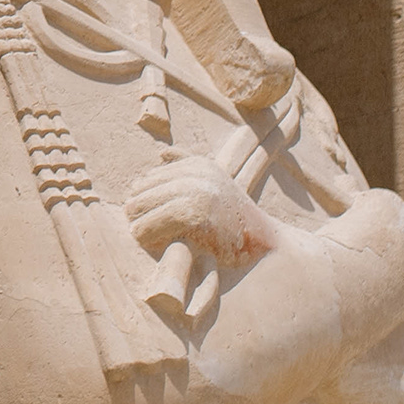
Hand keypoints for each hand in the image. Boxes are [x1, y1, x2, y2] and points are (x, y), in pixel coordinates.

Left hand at [125, 154, 277, 269]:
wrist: (266, 249)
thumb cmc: (237, 222)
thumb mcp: (217, 185)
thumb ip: (189, 166)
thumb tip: (161, 153)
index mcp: (198, 165)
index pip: (148, 179)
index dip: (145, 201)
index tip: (150, 217)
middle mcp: (195, 174)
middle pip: (140, 191)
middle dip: (137, 212)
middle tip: (142, 229)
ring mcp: (195, 193)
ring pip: (140, 208)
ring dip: (138, 225)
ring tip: (145, 237)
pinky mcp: (194, 216)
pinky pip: (150, 224)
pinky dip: (144, 235)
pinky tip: (149, 242)